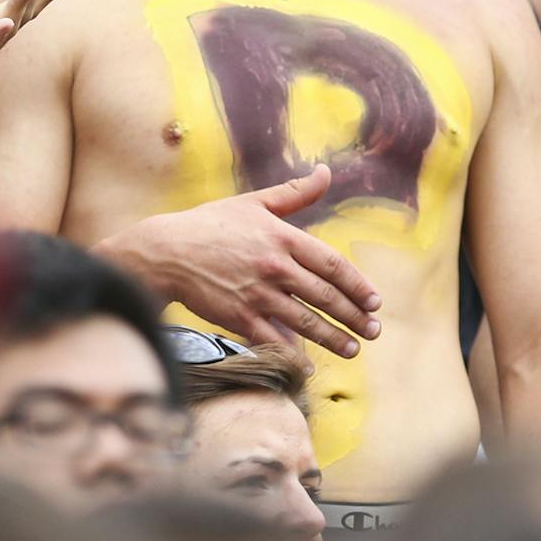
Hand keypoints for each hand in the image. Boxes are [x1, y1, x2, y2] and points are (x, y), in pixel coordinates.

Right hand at [115, 164, 382, 359]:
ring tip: (352, 350)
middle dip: (354, 316)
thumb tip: (325, 172)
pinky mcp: (237, 316)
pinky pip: (273, 340)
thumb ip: (294, 192)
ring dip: (333, 338)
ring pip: (305, 321)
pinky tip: (308, 368)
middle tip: (373, 331)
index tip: (375, 301)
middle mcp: (274, 266)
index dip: (357, 284)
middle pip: (325, 295)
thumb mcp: (253, 202)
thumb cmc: (210, 224)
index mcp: (282, 237)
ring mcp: (256, 293)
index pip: (332, 264)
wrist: (165, 252)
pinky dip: (292, 356)